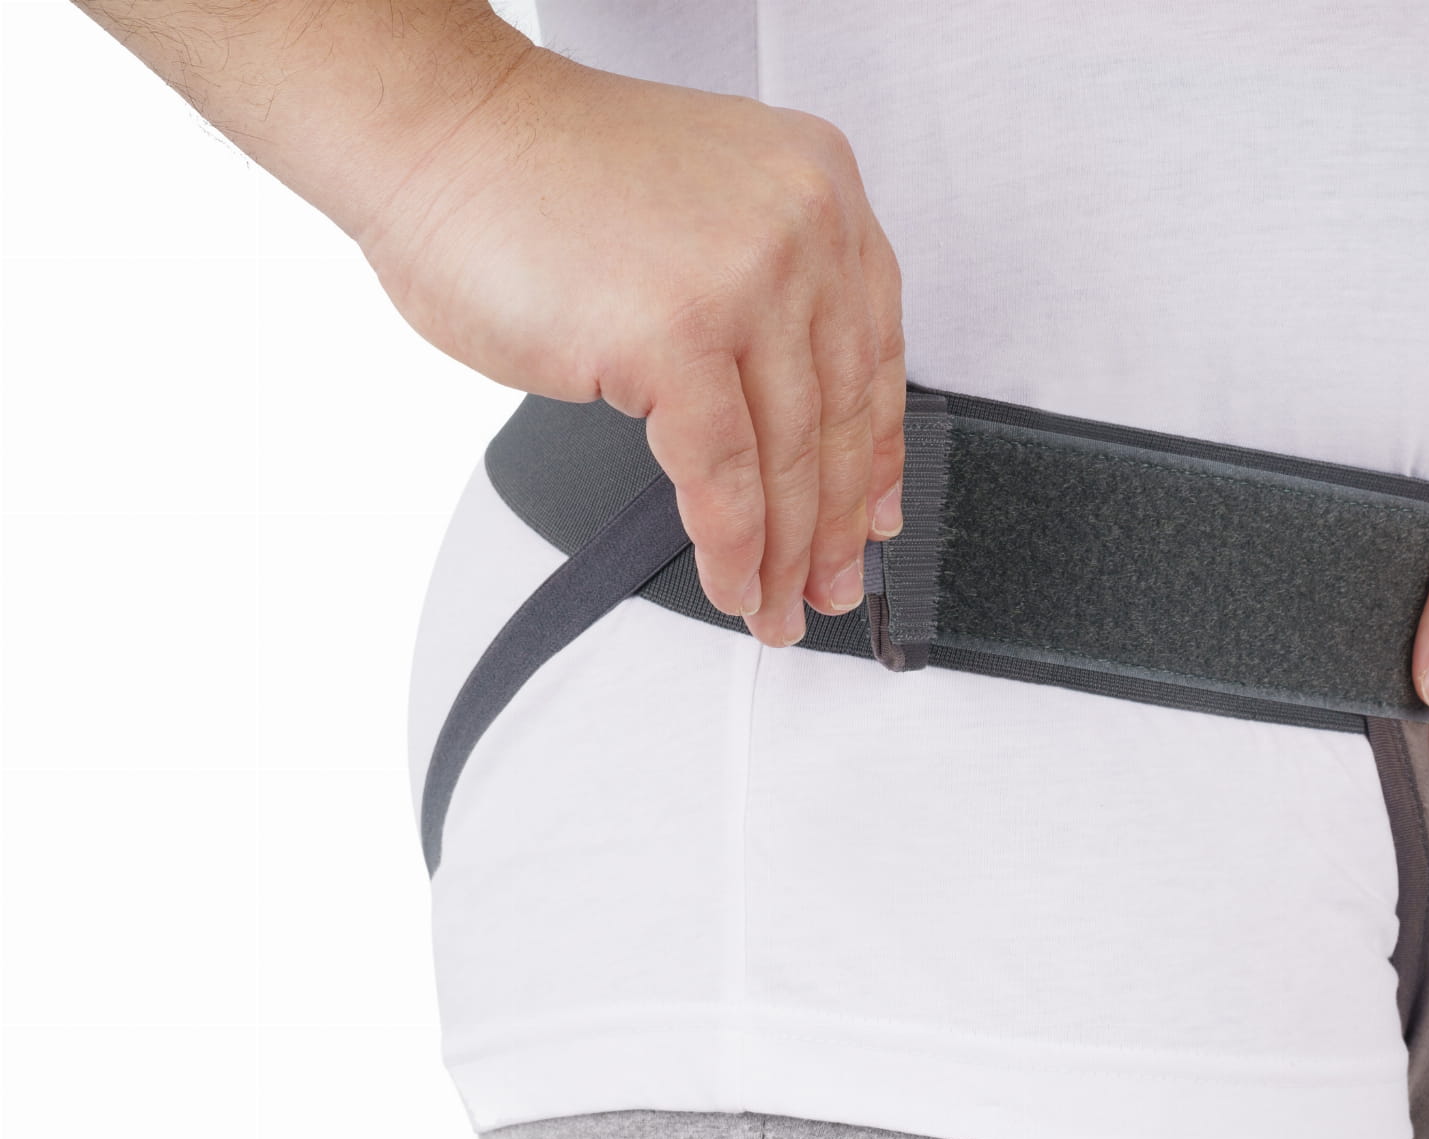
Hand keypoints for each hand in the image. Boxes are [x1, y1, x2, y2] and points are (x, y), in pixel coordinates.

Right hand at [354, 44, 906, 647]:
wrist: (440, 132)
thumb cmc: (540, 176)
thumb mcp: (706, 216)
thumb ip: (767, 296)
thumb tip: (802, 421)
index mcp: (819, 187)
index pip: (875, 349)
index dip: (879, 452)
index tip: (877, 516)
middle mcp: (800, 226)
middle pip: (841, 412)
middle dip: (837, 524)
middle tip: (829, 586)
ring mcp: (743, 280)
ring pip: (789, 454)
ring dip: (786, 553)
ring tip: (777, 608)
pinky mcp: (675, 336)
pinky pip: (722, 476)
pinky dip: (730, 547)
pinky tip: (731, 584)